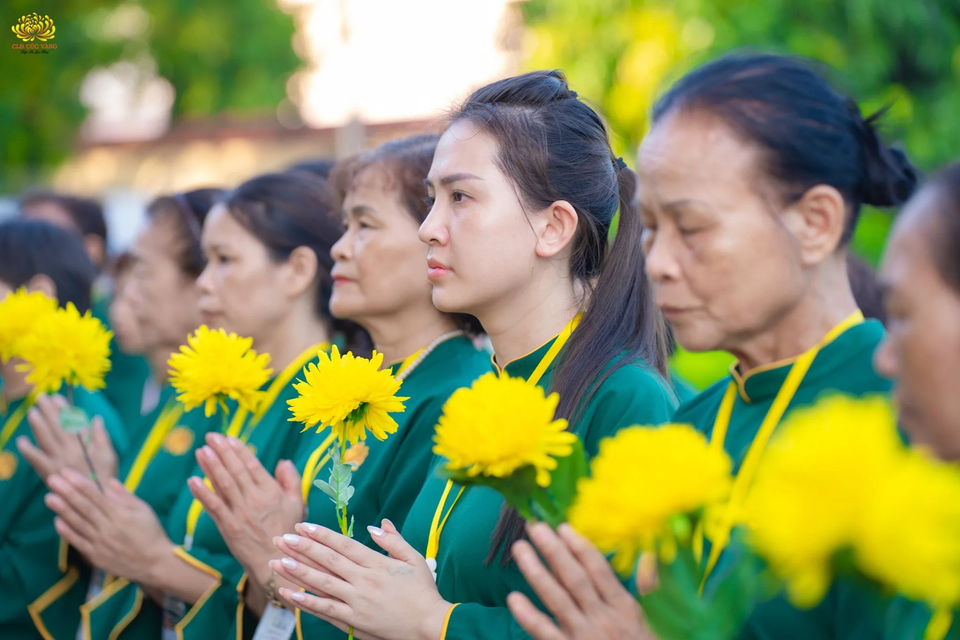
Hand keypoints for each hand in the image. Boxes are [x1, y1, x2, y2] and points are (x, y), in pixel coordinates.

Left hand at [17, 394, 117, 481]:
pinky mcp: (48, 473)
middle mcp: (70, 451)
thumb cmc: (104, 476)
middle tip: (40, 397)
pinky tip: (21, 441)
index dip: (64, 409)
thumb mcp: (109, 455)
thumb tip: (96, 418)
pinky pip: (36, 460)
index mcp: (85, 446)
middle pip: (57, 427)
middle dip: (48, 411)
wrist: (94, 499)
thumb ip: (102, 436)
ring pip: (45, 439)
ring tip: (32, 411)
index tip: (57, 397)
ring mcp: (57, 462)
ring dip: (37, 425)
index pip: (72, 422)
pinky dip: (28, 451)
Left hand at [44, 470, 172, 584]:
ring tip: (49, 497)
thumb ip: (126, 496)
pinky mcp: (95, 556)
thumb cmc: (151, 533)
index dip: (80, 483)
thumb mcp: (144, 510)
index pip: (96, 495)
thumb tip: (109, 482)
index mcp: (120, 514)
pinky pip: (78, 542)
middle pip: (84, 507)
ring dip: (62, 510)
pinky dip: (67, 532)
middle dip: (67, 492)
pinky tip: (57, 521)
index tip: (66, 472)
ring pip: (78, 523)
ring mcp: (100, 543)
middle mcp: (107, 527)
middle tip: (52, 480)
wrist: (155, 564)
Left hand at [188, 433, 303, 584]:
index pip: (253, 466)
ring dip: (211, 466)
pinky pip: (213, 506)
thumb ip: (292, 480)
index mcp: (271, 492)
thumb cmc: (288, 532)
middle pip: (236, 471)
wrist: (276, 562)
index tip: (229, 438)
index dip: (240, 451)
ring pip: (223, 484)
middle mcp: (255, 499)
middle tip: (211, 436)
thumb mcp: (297, 504)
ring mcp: (241, 513)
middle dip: (222, 452)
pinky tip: (193, 480)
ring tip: (202, 451)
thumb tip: (283, 461)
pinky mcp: (228, 527)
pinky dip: (202, 493)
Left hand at [270, 519, 451, 639]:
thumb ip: (394, 540)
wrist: (429, 625)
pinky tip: (291, 594)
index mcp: (378, 563)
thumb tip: (377, 524)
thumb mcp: (414, 559)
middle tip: (282, 538)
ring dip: (299, 572)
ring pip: (323, 583)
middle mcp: (364, 580)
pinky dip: (308, 602)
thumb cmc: (424, 591)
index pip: (344, 544)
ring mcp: (358, 601)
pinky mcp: (355, 620)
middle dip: (303, 548)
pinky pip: (327, 610)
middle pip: (328, 560)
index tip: (303, 526)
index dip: (322, 534)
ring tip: (279, 562)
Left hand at [506, 523, 657, 639]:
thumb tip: (647, 558)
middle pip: (575, 579)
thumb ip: (647, 589)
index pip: (599, 571)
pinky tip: (513, 599)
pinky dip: (529, 617)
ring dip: (536, 572)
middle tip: (535, 526)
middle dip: (554, 550)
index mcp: (624, 608)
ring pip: (557, 599)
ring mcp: (584, 636)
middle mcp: (603, 618)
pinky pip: (545, 633)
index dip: (580, 547)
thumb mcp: (651, 621)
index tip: (563, 527)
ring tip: (519, 549)